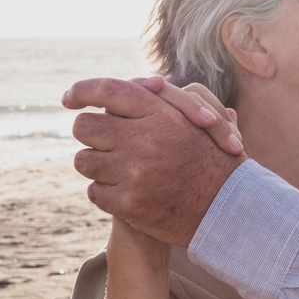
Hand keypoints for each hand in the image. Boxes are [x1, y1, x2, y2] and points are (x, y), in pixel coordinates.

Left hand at [63, 77, 247, 246]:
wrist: (229, 209)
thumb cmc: (213, 159)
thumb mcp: (196, 120)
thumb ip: (161, 101)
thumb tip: (125, 90)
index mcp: (161, 113)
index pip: (108, 90)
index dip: (83, 90)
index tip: (69, 99)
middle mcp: (145, 139)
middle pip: (86, 126)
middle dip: (90, 133)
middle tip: (102, 142)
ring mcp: (134, 173)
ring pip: (84, 160)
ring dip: (96, 165)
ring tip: (118, 170)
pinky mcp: (129, 203)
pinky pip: (94, 191)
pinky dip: (105, 192)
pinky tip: (125, 193)